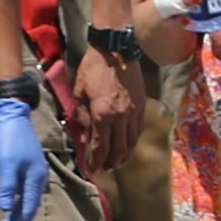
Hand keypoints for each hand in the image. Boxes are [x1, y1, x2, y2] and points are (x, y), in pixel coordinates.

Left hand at [0, 98, 48, 220]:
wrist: (13, 115)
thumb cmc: (10, 138)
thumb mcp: (7, 162)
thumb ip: (7, 186)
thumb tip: (5, 209)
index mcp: (35, 179)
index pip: (26, 210)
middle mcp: (36, 180)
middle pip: (26, 210)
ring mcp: (31, 175)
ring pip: (23, 203)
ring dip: (12, 218)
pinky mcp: (24, 170)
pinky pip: (21, 194)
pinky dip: (13, 205)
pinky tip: (6, 211)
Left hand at [71, 44, 145, 175]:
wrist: (115, 50)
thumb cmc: (92, 69)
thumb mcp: (79, 93)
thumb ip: (81, 117)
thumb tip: (84, 137)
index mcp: (101, 114)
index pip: (99, 146)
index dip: (95, 161)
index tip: (92, 169)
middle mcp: (120, 117)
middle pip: (117, 149)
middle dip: (110, 163)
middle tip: (104, 170)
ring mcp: (133, 112)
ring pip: (130, 142)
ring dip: (124, 156)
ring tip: (118, 164)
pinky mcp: (141, 106)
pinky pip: (138, 130)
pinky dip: (133, 141)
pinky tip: (128, 146)